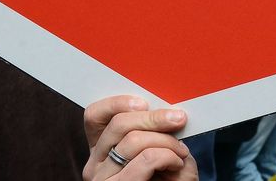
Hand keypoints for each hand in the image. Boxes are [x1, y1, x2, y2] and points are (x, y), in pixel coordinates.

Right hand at [83, 95, 197, 180]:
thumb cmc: (168, 180)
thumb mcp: (161, 151)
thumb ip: (157, 131)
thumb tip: (166, 110)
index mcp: (103, 150)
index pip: (94, 116)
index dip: (117, 103)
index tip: (145, 103)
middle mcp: (95, 165)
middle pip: (119, 124)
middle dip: (156, 118)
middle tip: (179, 120)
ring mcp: (103, 180)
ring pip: (133, 140)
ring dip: (166, 141)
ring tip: (180, 152)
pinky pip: (145, 159)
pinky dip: (168, 155)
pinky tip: (176, 164)